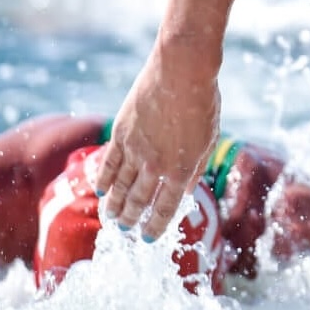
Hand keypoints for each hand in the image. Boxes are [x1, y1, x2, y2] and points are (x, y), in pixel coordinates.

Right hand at [95, 48, 220, 241]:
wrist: (182, 70)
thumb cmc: (203, 102)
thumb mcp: (209, 139)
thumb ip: (194, 169)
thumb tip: (184, 194)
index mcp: (182, 168)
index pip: (164, 209)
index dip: (154, 227)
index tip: (148, 239)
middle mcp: (155, 164)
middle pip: (138, 201)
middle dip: (131, 220)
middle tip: (125, 231)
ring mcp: (135, 150)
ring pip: (119, 187)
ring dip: (114, 206)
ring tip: (110, 218)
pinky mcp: (120, 134)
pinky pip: (108, 164)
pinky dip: (103, 181)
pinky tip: (101, 191)